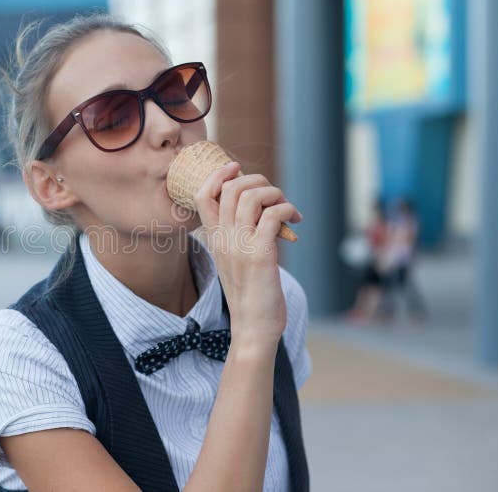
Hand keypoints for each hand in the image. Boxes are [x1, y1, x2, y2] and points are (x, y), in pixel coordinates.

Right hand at [193, 162, 302, 344]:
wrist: (253, 329)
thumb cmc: (251, 295)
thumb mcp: (238, 260)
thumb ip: (241, 234)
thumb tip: (264, 209)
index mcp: (214, 239)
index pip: (201, 194)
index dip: (218, 175)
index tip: (236, 168)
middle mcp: (223, 239)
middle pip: (230, 188)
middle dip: (257, 181)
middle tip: (275, 198)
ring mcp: (239, 246)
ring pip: (251, 196)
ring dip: (276, 194)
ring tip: (288, 210)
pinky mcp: (259, 255)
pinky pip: (274, 215)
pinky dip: (288, 210)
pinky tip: (296, 222)